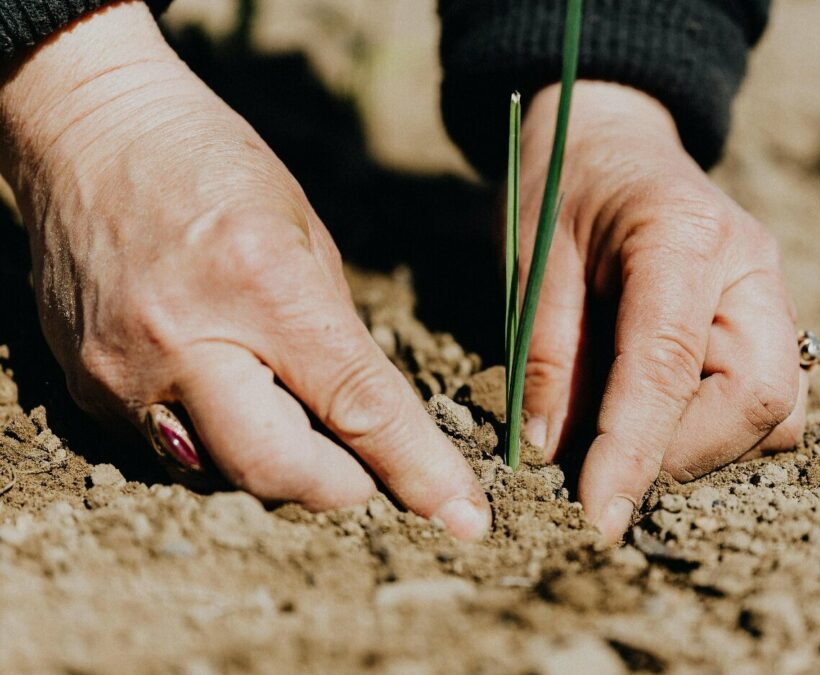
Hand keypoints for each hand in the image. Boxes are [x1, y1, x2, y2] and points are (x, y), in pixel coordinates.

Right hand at [0, 2, 488, 538]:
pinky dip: (218, 442)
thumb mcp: (305, 234)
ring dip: (278, 466)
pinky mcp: (86, 390)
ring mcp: (123, 373)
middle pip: (279, 472)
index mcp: (261, 284)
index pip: (356, 406)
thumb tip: (370, 422)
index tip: (463, 518)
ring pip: (224, 475)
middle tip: (368, 469)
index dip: (417, 470)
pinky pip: (171, 453)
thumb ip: (338, 336)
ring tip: (290, 410)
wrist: (88, 134)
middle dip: (342, 487)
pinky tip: (228, 392)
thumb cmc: (212, 166)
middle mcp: (184, 341)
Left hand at [518, 82, 806, 542]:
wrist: (611, 137)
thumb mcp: (533, 257)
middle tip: (607, 467)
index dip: (633, 451)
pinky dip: (718, 429)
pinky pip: (769, 400)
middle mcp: (750, 266)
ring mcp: (771, 293)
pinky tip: (660, 412)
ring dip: (705, 447)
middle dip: (683, 455)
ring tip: (629, 435)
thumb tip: (552, 452)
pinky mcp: (770, 319)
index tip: (597, 516)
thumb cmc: (563, 185)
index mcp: (684, 235)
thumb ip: (545, 352)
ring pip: (777, 411)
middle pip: (759, 398)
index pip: (669, 365)